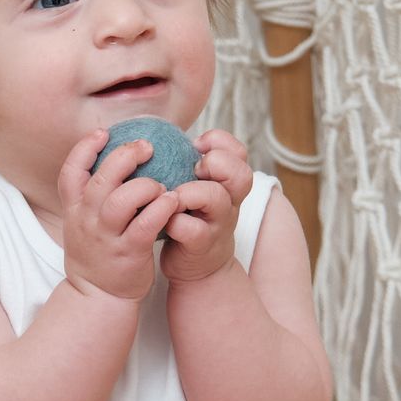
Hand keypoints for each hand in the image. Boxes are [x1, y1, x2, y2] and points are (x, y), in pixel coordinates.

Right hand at [57, 131, 181, 302]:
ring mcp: (106, 237)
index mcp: (74, 209)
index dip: (85, 148)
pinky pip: (146, 224)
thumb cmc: (98, 254)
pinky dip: (160, 209)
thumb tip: (112, 161)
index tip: (104, 133)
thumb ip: (92, 196)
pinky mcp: (129, 252)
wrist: (98, 298)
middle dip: (124, 156)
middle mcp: (87, 220)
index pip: (70, 172)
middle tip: (147, 147)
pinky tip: (172, 201)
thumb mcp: (83, 223)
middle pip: (101, 179)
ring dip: (145, 185)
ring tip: (160, 184)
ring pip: (122, 200)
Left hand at [159, 128, 251, 286]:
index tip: (197, 146)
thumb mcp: (197, 188)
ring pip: (215, 197)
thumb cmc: (191, 217)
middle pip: (241, 173)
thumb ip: (188, 164)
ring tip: (172, 197)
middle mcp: (230, 202)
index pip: (239, 152)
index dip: (220, 142)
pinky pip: (191, 229)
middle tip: (194, 170)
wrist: (197, 266)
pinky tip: (164, 221)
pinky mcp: (202, 245)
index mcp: (228, 183)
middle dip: (216, 163)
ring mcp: (219, 224)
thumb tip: (159, 134)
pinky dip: (174, 222)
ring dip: (189, 192)